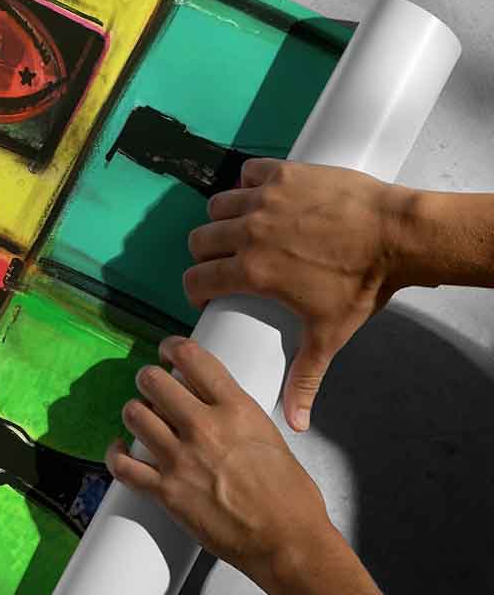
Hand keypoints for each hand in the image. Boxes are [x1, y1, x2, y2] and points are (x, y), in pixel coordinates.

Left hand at [106, 337, 332, 585]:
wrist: (288, 542)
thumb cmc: (290, 496)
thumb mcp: (269, 435)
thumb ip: (236, 414)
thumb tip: (215, 404)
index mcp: (235, 408)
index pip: (191, 356)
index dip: (171, 347)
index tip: (166, 352)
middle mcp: (204, 427)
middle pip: (152, 380)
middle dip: (149, 380)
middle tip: (152, 387)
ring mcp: (182, 459)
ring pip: (133, 414)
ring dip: (135, 414)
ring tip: (142, 419)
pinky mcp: (166, 492)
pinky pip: (122, 465)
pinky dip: (116, 455)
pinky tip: (121, 451)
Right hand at [184, 159, 411, 430]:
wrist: (397, 236)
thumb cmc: (362, 284)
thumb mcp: (330, 334)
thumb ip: (306, 377)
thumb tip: (295, 422)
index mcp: (252, 270)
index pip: (196, 278)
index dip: (197, 290)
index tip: (208, 293)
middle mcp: (249, 232)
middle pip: (199, 240)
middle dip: (207, 255)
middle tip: (226, 262)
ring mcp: (265, 198)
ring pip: (218, 205)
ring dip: (224, 219)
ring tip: (243, 229)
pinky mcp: (283, 173)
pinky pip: (248, 173)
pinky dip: (249, 183)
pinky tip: (263, 196)